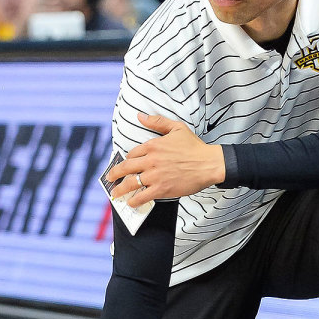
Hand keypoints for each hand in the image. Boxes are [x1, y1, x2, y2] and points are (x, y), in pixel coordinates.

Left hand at [107, 113, 225, 208]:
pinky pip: (143, 196)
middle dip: (114, 174)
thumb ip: (157, 121)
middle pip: (126, 168)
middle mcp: (150, 160)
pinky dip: (134, 200)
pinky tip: (130, 202)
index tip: (125, 165)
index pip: (132, 154)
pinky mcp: (162, 189)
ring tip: (115, 193)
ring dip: (120, 189)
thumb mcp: (177, 128)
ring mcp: (155, 176)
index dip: (127, 160)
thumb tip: (140, 116)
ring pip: (131, 183)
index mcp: (153, 145)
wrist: (208, 164)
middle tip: (110, 178)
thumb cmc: (194, 147)